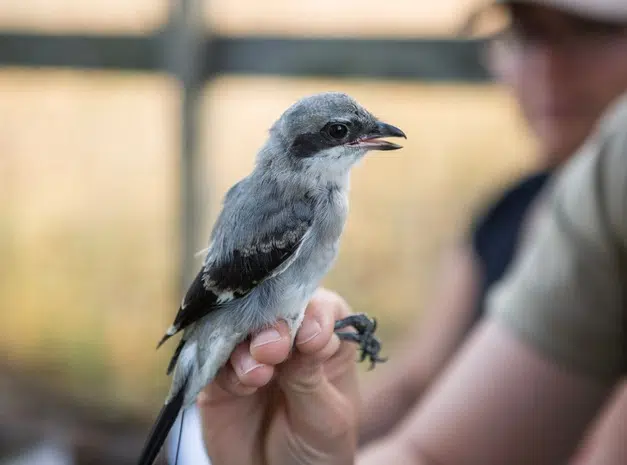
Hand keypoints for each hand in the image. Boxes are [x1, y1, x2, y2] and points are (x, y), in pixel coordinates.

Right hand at [198, 288, 359, 464]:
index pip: (322, 309)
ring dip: (247, 348)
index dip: (315, 316)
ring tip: (257, 376)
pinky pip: (214, 358)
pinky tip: (240, 386)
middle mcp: (288, 339)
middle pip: (276, 310)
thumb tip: (301, 334)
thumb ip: (311, 377)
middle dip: (274, 326)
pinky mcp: (220, 377)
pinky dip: (225, 368)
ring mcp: (251, 354)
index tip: (312, 340)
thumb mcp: (326, 418)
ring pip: (240, 329)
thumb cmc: (317, 449)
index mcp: (326, 341)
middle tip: (273, 349)